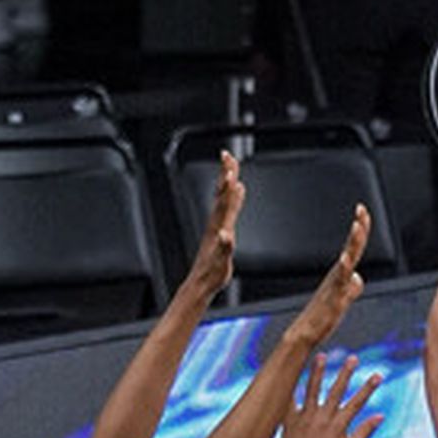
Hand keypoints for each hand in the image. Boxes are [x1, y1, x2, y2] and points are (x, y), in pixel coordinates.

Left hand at [184, 149, 243, 300]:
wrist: (201, 283)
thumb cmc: (211, 274)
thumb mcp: (220, 263)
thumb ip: (224, 248)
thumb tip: (226, 235)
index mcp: (218, 228)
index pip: (224, 201)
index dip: (228, 185)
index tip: (231, 168)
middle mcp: (216, 224)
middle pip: (222, 194)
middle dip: (226, 174)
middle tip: (227, 155)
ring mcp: (217, 226)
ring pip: (224, 198)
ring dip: (228, 181)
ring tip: (232, 166)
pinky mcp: (220, 231)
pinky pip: (228, 208)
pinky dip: (233, 196)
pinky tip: (237, 191)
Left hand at [279, 353, 382, 437]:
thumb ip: (365, 432)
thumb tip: (381, 415)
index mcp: (339, 427)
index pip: (357, 403)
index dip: (369, 388)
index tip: (379, 374)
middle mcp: (323, 420)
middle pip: (336, 392)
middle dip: (346, 374)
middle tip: (353, 358)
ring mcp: (305, 419)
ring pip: (312, 390)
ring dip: (317, 372)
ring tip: (320, 355)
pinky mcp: (290, 421)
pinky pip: (290, 400)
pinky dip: (291, 386)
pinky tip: (291, 372)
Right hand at [291, 205, 369, 348]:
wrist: (306, 332)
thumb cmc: (322, 317)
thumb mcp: (343, 300)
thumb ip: (352, 288)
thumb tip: (358, 278)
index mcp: (341, 273)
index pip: (354, 247)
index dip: (360, 229)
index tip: (362, 211)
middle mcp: (338, 274)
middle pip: (352, 247)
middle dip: (358, 227)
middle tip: (361, 209)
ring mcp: (336, 284)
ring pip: (347, 259)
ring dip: (352, 242)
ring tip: (357, 226)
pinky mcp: (334, 297)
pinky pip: (340, 280)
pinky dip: (343, 269)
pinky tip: (346, 259)